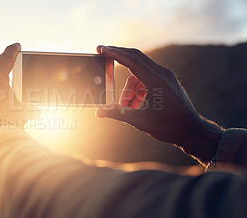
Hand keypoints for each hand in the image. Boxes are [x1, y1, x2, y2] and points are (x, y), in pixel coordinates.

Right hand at [95, 45, 223, 162]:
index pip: (131, 60)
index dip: (114, 53)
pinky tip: (137, 106)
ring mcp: (165, 77)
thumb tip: (99, 112)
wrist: (193, 131)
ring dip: (129, 88)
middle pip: (135, 57)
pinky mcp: (166, 82)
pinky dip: (137, 90)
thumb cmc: (169, 126)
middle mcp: (162, 74)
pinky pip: (146, 79)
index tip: (101, 48)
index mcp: (156, 80)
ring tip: (128, 107)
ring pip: (138, 74)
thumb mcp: (140, 120)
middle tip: (102, 53)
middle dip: (118, 56)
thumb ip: (117, 113)